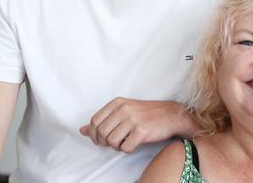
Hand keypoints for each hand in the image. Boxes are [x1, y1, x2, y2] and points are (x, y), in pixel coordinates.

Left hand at [79, 98, 198, 152]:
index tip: (100, 140)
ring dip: (116, 146)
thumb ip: (103, 120)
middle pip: (102, 132)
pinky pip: (125, 147)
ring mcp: (133, 119)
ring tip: (124, 142)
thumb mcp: (123, 112)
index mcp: (118, 102)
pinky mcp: (142, 131)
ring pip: (112, 141)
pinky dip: (127, 149)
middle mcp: (124, 109)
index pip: (95, 121)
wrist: (171, 115)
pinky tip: (133, 144)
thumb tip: (81, 130)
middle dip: (105, 142)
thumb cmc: (146, 114)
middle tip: (113, 143)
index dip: (94, 134)